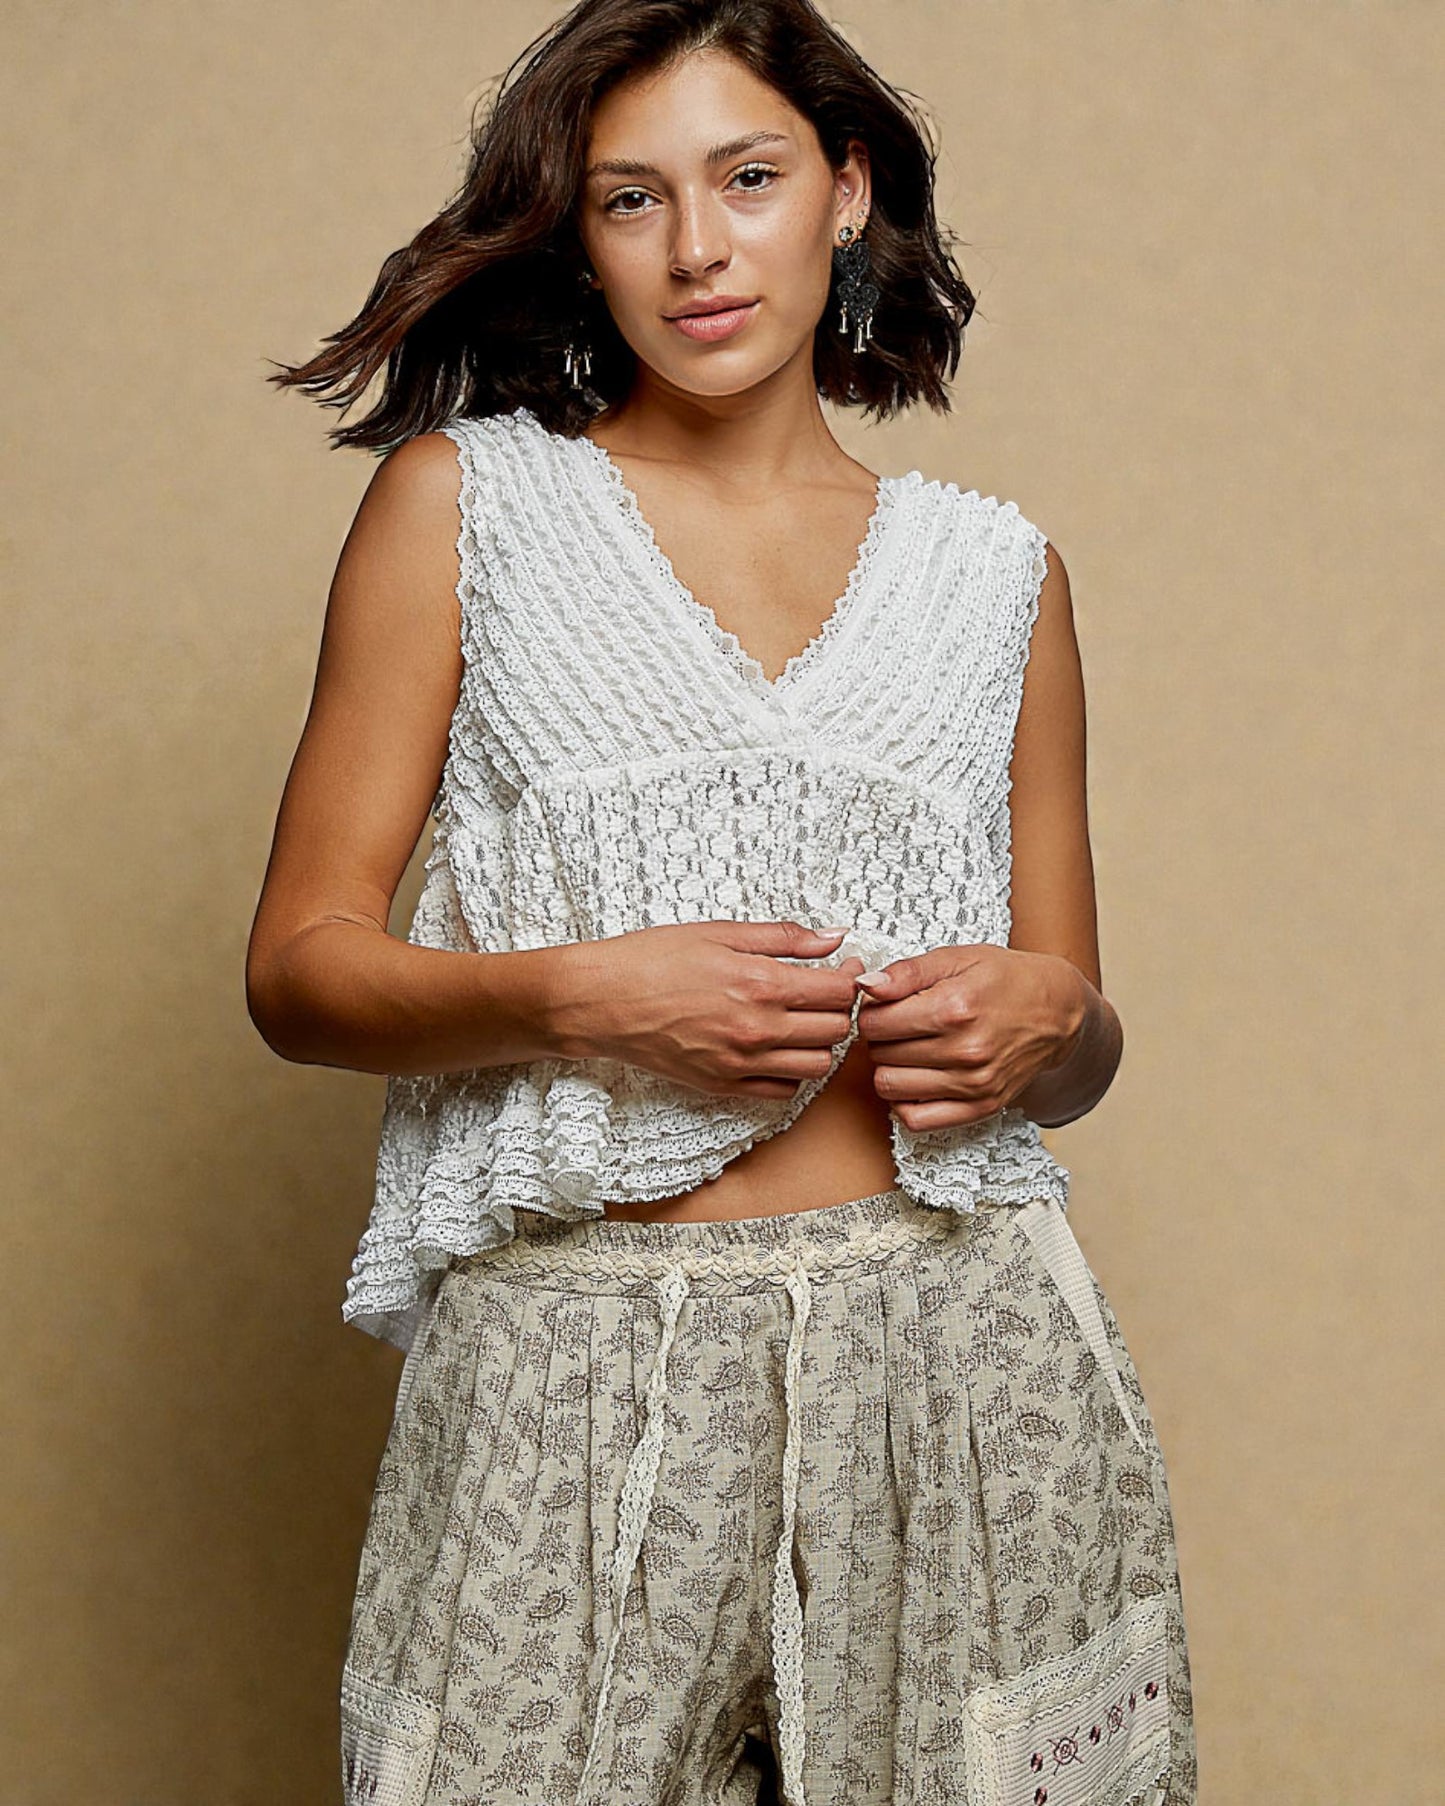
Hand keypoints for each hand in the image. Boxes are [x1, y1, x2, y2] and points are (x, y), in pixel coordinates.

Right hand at [555, 920, 865, 1099]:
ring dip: (820, 1044)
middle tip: (828, 991)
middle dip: (841, 1009)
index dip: (853, 978)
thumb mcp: (720, 933)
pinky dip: (791, 1072)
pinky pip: (782, 1091)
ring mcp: (740, 1063)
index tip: (847, 968)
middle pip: (835, 1030)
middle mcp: (756, 1030)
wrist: (599, 1001)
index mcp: (760, 984)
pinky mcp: (722, 1086)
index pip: (839, 992)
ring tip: (803, 1021)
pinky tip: (776, 1048)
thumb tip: (834, 937)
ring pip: (817, 1066)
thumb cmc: (651, 959)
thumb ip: (784, 938)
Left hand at [852, 944, 1085, 1130]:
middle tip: (898, 1025)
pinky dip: (905, 1101)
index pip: (874, 1023)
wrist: (1058, 1012)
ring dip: (889, 1067)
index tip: (883, 1006)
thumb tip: (865, 986)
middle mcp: (964, 1050)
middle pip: (880, 1054)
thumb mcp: (958, 957)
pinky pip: (918, 1119)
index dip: (870, 1011)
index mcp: (954, 1008)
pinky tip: (915, 1079)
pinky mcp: (981, 1106)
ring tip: (907, 1049)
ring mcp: (973, 1083)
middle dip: (880, 1037)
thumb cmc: (1007, 979)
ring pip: (890, 1087)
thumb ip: (906, 972)